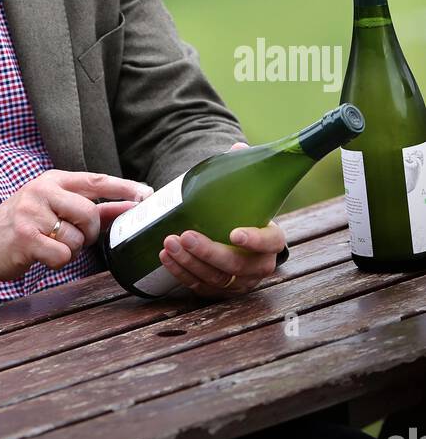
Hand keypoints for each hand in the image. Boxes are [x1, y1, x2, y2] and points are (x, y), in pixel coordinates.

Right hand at [0, 169, 153, 290]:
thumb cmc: (22, 226)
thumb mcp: (52, 209)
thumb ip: (90, 209)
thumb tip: (128, 208)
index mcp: (52, 179)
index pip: (96, 180)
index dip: (124, 188)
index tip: (146, 194)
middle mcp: (42, 190)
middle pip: (90, 213)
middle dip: (89, 233)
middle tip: (73, 237)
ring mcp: (32, 212)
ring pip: (77, 238)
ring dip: (69, 249)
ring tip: (48, 244)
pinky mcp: (25, 236)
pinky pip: (62, 256)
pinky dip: (56, 262)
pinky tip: (39, 254)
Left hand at [156, 142, 286, 299]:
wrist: (233, 234)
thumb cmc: (241, 210)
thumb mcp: (245, 190)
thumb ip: (242, 169)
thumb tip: (237, 147)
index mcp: (271, 240)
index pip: (270, 243)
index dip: (255, 240)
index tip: (234, 233)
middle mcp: (258, 266)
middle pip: (237, 266)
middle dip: (209, 252)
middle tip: (185, 235)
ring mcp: (239, 282)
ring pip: (216, 279)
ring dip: (190, 262)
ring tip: (168, 242)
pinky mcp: (218, 291)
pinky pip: (200, 287)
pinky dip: (181, 273)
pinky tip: (165, 257)